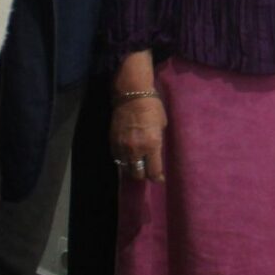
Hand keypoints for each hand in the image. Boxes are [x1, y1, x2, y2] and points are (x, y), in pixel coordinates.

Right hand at [111, 50, 166, 182]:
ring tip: (137, 167)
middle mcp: (136, 150)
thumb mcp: (162, 125)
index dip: (157, 178)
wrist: (131, 95)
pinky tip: (128, 157)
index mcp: (152, 145)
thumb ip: (158, 141)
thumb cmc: (152, 107)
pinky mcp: (113, 143)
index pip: (153, 171)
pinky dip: (123, 161)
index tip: (159, 179)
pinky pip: (117, 159)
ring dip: (132, 169)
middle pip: (138, 174)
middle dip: (144, 175)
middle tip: (147, 171)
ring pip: (126, 169)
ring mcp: (123, 147)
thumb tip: (155, 153)